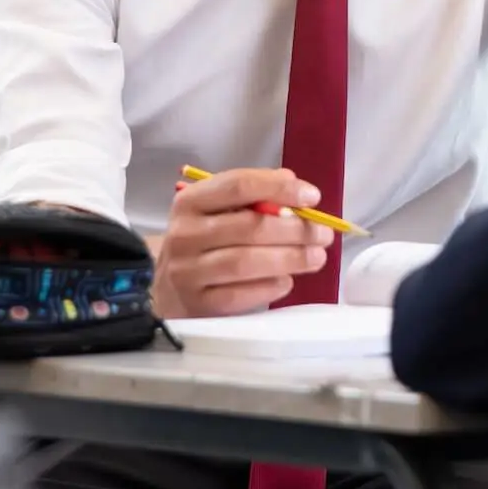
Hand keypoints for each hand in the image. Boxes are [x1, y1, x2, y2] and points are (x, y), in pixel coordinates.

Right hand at [151, 167, 334, 317]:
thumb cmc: (202, 241)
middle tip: (323, 234)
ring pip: (246, 262)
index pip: (238, 186)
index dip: (279, 188)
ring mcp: (188, 271)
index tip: (312, 196)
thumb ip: (253, 196)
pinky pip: (241, 295)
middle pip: (248, 227)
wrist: (164, 286)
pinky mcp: (197, 304)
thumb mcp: (216, 210)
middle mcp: (185, 234)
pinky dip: (270, 286)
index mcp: (191, 202)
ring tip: (316, 257)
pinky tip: (287, 280)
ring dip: (289, 258)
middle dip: (294, 230)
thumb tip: (294, 185)